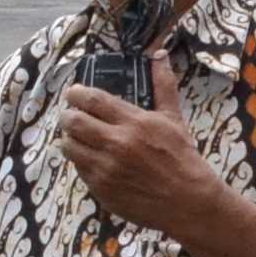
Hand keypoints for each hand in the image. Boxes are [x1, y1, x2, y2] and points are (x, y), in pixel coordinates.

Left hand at [57, 52, 228, 239]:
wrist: (188, 201)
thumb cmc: (182, 157)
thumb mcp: (174, 119)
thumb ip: (163, 85)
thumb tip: (160, 55)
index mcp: (134, 122)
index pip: (93, 100)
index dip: (76, 93)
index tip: (73, 93)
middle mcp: (117, 144)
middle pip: (74, 121)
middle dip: (67, 115)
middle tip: (69, 114)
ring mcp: (107, 169)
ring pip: (70, 146)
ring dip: (69, 138)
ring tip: (76, 136)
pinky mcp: (101, 189)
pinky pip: (79, 169)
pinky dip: (80, 160)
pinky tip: (89, 157)